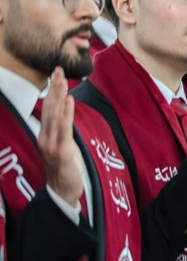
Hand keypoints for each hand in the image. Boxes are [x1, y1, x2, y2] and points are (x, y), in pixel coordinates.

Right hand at [37, 68, 83, 205]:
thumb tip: (66, 106)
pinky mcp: (61, 151)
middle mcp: (44, 137)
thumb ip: (62, 127)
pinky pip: (64, 128)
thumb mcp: (61, 145)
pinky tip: (68, 100)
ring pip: (54, 115)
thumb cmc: (64, 168)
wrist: (62, 191)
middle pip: (48, 108)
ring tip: (62, 79)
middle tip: (58, 69)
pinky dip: (66, 112)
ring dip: (58, 95)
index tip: (55, 74)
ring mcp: (51, 144)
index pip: (47, 108)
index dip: (50, 91)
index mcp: (44, 135)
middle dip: (53, 88)